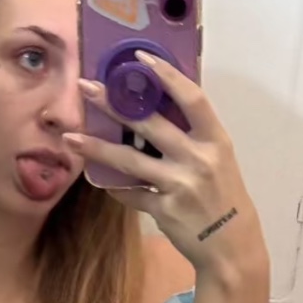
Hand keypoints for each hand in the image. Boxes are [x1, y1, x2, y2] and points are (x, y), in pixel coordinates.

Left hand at [64, 55, 267, 282]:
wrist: (231, 245)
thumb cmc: (223, 196)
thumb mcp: (218, 159)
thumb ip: (193, 136)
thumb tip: (156, 108)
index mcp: (215, 139)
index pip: (191, 97)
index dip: (166, 75)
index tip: (139, 58)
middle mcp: (198, 158)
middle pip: (150, 123)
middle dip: (114, 103)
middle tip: (86, 87)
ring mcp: (179, 185)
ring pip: (130, 161)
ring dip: (97, 148)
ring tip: (71, 137)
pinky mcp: (165, 210)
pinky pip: (131, 194)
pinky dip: (114, 186)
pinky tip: (97, 178)